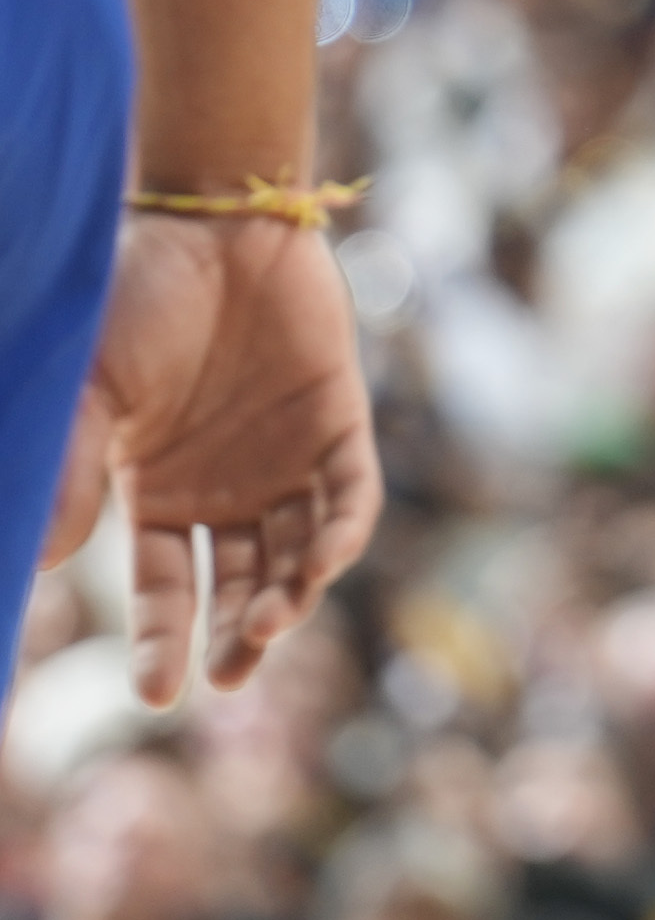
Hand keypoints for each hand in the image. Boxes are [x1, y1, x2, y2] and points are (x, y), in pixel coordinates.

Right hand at [40, 211, 381, 701]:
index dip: (162, 643)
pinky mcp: (340, 421)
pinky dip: (342, 533)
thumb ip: (72, 473)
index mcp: (161, 493)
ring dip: (290, 594)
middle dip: (237, 638)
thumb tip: (39, 564)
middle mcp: (226, 487)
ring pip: (298, 552)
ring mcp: (286, 456)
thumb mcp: (93, 394)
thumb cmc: (137, 301)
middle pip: (238, 586)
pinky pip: (350, 494)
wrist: (214, 223)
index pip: (165, 589)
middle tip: (230, 676)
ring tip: (269, 623)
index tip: (159, 696)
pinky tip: (323, 563)